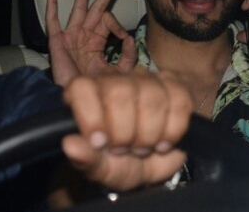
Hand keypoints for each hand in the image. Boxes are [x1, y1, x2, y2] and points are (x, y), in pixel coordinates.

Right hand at [46, 0, 136, 86]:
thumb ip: (128, 56)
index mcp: (98, 42)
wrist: (77, 100)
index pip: (109, 22)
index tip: (124, 36)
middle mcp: (85, 35)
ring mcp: (70, 36)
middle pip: (97, 7)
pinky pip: (53, 19)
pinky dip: (52, 3)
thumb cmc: (95, 89)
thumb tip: (130, 37)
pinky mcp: (57, 40)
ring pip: (78, 7)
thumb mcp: (118, 72)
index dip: (118, 25)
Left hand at [62, 69, 191, 190]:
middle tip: (124, 150)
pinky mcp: (173, 85)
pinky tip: (164, 142)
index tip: (100, 143)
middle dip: (125, 132)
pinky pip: (179, 99)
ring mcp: (146, 78)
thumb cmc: (118, 164)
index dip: (92, 116)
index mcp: (85, 94)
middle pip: (120, 92)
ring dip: (149, 133)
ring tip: (143, 148)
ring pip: (152, 96)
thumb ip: (84, 159)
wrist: (150, 166)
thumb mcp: (100, 170)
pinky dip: (174, 128)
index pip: (83, 88)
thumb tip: (69, 144)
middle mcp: (114, 79)